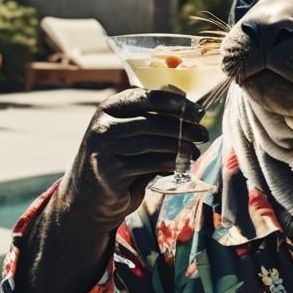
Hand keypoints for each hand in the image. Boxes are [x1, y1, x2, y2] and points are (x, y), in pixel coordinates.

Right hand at [56, 88, 208, 226]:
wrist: (89, 194)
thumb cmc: (117, 158)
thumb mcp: (129, 134)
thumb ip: (151, 120)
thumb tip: (189, 108)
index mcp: (110, 108)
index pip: (145, 97)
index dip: (175, 103)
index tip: (199, 111)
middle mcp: (103, 125)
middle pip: (150, 122)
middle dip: (182, 127)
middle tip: (203, 133)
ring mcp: (104, 149)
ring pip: (150, 143)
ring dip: (179, 146)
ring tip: (195, 151)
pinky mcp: (110, 171)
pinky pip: (148, 164)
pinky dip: (169, 163)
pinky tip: (182, 165)